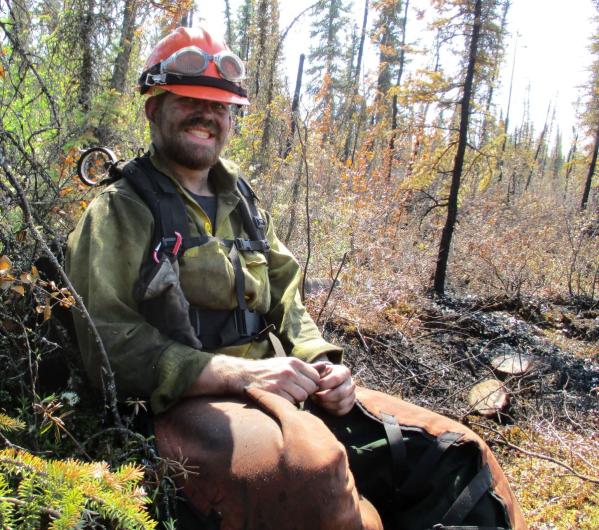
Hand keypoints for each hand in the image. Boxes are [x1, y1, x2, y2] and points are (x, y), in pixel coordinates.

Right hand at [188, 355, 320, 404]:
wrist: (244, 375)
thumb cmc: (268, 370)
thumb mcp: (287, 363)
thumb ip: (307, 367)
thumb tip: (327, 366)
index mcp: (294, 362)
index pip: (316, 377)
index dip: (311, 383)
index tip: (302, 385)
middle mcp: (290, 371)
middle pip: (310, 388)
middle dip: (304, 392)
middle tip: (293, 390)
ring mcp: (282, 383)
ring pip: (302, 397)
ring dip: (296, 398)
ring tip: (285, 394)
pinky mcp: (275, 394)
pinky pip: (291, 403)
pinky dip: (287, 403)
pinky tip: (279, 398)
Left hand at [311, 362, 354, 415]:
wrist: (325, 382)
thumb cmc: (320, 374)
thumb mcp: (318, 369)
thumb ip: (317, 368)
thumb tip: (322, 366)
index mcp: (344, 372)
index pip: (336, 379)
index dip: (323, 385)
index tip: (314, 387)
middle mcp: (351, 383)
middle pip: (341, 393)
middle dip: (325, 397)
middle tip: (314, 396)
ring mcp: (352, 395)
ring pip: (341, 404)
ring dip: (326, 404)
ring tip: (317, 400)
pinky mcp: (349, 405)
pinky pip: (341, 411)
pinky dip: (330, 410)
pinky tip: (322, 404)